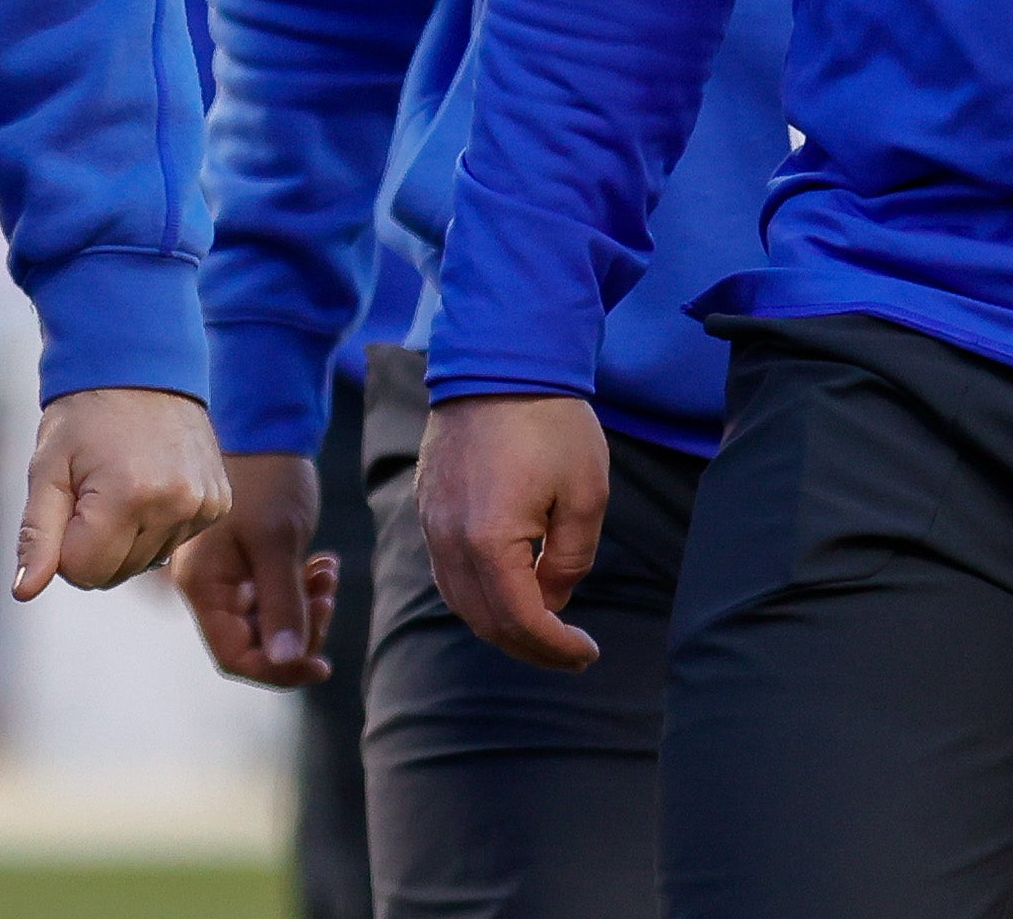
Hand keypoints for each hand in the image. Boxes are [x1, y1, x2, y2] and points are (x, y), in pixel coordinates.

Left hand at [13, 387, 227, 599]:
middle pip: (115, 574)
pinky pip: (172, 545)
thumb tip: (24, 592)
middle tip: (93, 490)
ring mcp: (203, 506)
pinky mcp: (218, 505)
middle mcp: (175, 505)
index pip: (83, 573)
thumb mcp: (47, 469)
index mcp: (128, 495)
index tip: (68, 503)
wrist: (144, 367)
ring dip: (125, 537)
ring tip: (123, 483)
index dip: (64, 546)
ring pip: (144, 564)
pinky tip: (150, 485)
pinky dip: (154, 525)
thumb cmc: (86, 417)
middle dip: (94, 544)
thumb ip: (37, 535)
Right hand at [171, 450, 341, 686]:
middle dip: (300, 630)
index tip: (321, 664)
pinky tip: (325, 563)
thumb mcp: (277, 542)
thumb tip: (285, 662)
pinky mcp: (252, 563)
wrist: (268, 430)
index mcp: (204, 587)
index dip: (276, 669)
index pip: (234, 656)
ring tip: (328, 574)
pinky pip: (279, 595)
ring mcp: (231, 576)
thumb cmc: (265, 480)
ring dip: (306, 607)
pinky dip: (304, 588)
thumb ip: (281, 604)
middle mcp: (212, 587)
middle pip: (256, 643)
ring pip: (273, 621)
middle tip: (328, 598)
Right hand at [419, 393, 608, 672]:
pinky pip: (446, 570)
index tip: (586, 653)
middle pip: (484, 621)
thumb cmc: (551, 422)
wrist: (499, 359)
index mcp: (488, 540)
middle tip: (569, 653)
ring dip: (500, 624)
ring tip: (543, 627)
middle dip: (530, 647)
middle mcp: (448, 540)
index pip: (521, 620)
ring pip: (459, 600)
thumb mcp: (586, 494)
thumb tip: (552, 600)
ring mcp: (430, 522)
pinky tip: (509, 588)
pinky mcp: (426, 505)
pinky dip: (477, 594)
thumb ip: (571, 559)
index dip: (556, 647)